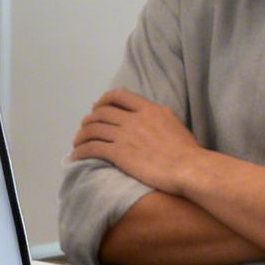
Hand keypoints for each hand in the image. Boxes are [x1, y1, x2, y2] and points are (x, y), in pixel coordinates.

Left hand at [68, 89, 203, 193]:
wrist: (189, 168)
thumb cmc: (188, 152)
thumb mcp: (174, 124)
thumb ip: (158, 118)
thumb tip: (152, 120)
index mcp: (148, 109)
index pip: (119, 95)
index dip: (103, 101)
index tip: (98, 108)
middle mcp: (134, 118)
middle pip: (101, 112)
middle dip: (89, 119)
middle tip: (85, 128)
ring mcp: (125, 135)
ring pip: (93, 129)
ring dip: (81, 135)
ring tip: (77, 143)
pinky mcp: (119, 153)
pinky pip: (92, 148)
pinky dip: (81, 151)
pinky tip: (76, 156)